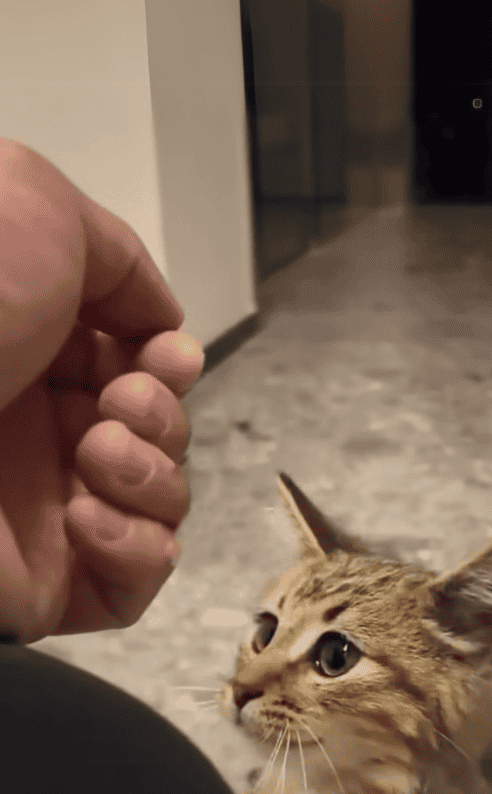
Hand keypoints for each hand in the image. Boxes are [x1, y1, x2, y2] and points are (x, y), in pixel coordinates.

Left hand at [0, 139, 204, 642]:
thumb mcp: (38, 207)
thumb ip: (118, 258)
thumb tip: (160, 325)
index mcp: (24, 353)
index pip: (130, 372)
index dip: (167, 365)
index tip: (166, 355)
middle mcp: (31, 431)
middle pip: (155, 438)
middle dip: (164, 416)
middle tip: (122, 401)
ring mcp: (36, 511)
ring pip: (156, 508)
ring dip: (154, 475)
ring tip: (96, 453)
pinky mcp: (44, 584)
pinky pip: (131, 586)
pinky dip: (136, 549)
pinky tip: (84, 516)